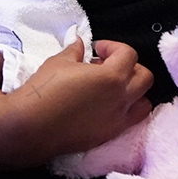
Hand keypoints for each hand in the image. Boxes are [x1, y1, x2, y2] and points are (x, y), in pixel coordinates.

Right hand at [7, 38, 153, 159]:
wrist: (33, 126)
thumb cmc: (45, 90)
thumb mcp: (59, 62)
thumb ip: (75, 50)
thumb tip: (80, 43)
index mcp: (112, 77)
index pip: (129, 54)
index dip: (113, 47)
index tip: (97, 49)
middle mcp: (121, 99)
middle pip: (144, 77)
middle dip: (129, 67)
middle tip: (106, 66)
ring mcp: (117, 119)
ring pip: (144, 102)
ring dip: (133, 90)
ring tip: (111, 87)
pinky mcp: (109, 135)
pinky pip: (130, 120)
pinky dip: (125, 109)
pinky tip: (104, 105)